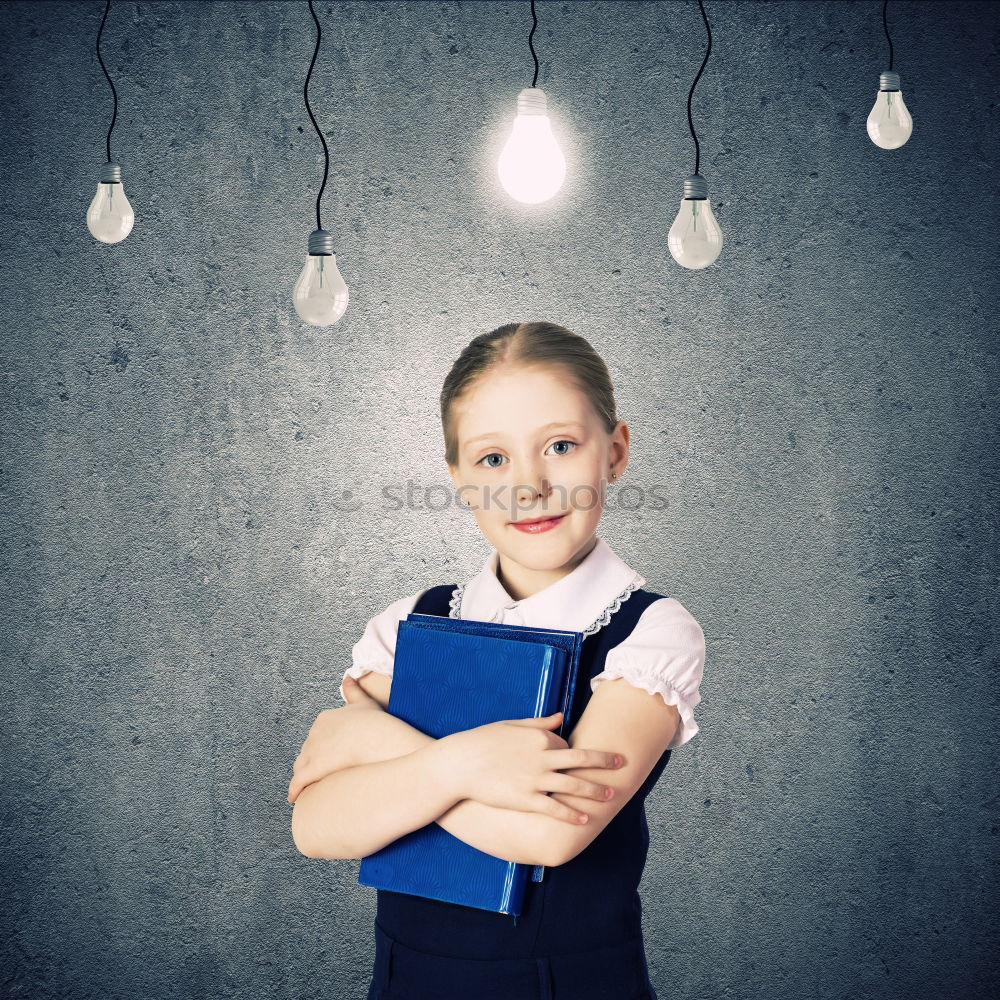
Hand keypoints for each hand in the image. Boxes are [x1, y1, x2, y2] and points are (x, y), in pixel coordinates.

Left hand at [287, 679, 385, 803]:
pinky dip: (294, 790)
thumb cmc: (375, 723)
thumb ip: (353, 690)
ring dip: (303, 776)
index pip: (317, 735)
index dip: (322, 746)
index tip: (330, 755)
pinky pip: (298, 782)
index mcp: (324, 718)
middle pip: (308, 750)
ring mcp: (312, 751)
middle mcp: (314, 733)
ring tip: (309, 788)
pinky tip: (294, 798)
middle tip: (323, 773)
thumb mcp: (364, 702)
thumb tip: (348, 677)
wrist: (379, 739)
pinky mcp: (312, 769)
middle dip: (313, 761)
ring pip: (301, 766)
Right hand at [443, 711, 623, 824]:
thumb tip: (561, 717)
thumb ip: (540, 722)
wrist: (460, 764)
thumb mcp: (512, 725)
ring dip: (596, 791)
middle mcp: (543, 757)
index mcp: (539, 736)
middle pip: (582, 760)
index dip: (570, 753)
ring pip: (574, 786)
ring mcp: (536, 780)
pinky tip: (585, 820)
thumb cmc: (483, 741)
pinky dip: (572, 814)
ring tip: (612, 795)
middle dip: (605, 762)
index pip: (565, 744)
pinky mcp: (527, 799)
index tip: (574, 759)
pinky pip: (556, 808)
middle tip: (622, 764)